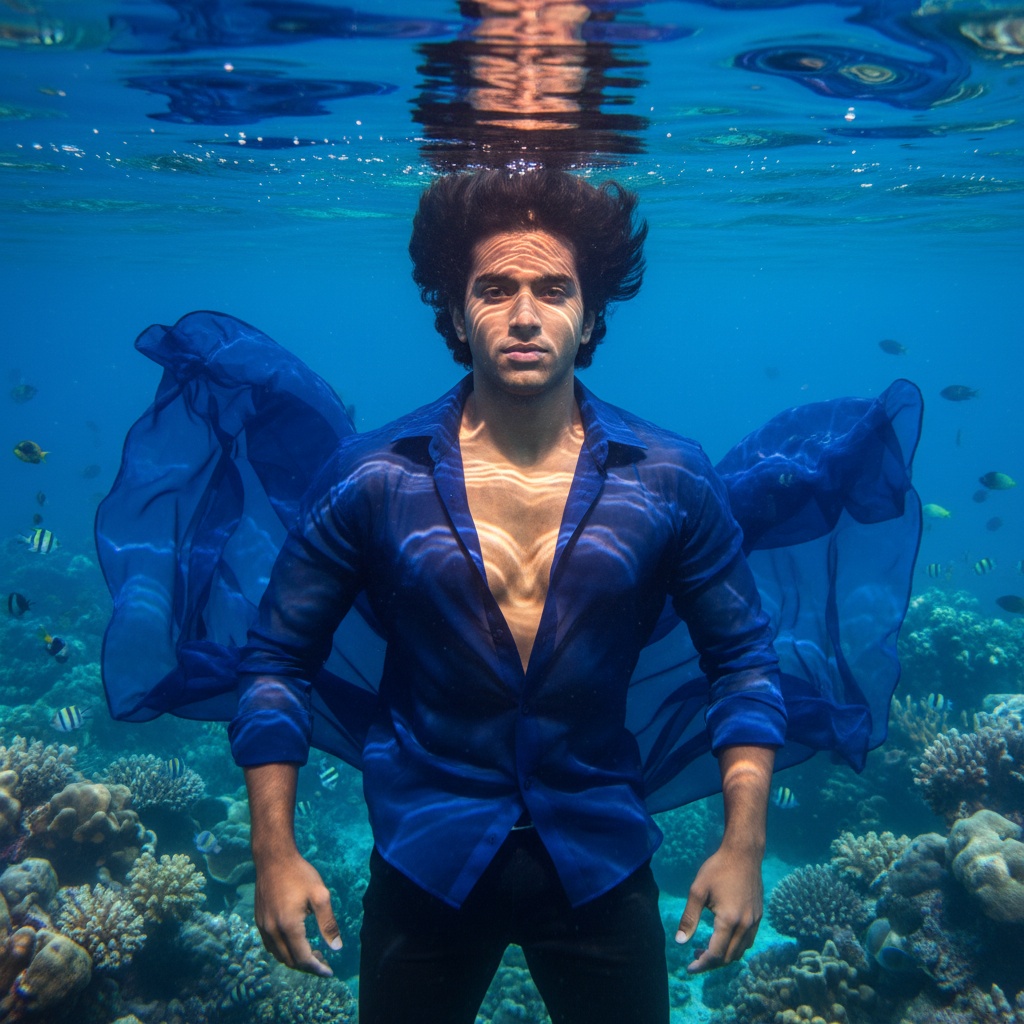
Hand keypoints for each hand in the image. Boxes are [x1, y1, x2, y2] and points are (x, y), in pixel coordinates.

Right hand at [253, 851, 341, 976]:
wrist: (273, 858)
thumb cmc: (299, 874)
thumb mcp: (320, 895)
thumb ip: (328, 923)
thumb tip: (336, 948)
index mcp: (288, 926)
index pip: (303, 958)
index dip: (317, 968)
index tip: (330, 972)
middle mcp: (272, 931)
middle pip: (290, 961)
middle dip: (308, 966)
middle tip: (324, 960)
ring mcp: (263, 927)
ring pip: (278, 956)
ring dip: (295, 960)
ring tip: (313, 953)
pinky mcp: (259, 921)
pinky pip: (270, 946)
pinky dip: (284, 951)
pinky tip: (295, 943)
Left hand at [674, 843, 762, 972]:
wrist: (744, 854)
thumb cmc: (717, 869)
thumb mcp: (697, 891)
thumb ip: (689, 918)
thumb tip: (680, 942)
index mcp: (729, 920)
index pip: (715, 954)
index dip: (701, 965)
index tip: (689, 968)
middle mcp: (746, 925)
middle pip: (728, 957)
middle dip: (711, 962)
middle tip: (695, 955)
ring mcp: (755, 922)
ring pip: (740, 952)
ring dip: (723, 956)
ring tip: (705, 947)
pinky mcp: (758, 916)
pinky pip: (748, 941)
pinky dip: (735, 947)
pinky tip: (722, 937)